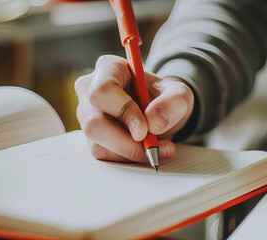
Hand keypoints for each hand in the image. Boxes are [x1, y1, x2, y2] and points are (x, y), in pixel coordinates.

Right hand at [74, 55, 193, 163]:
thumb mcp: (180, 95)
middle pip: (94, 123)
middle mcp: (89, 90)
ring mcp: (87, 115)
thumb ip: (173, 102)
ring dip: (130, 152)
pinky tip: (144, 150)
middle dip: (126, 143)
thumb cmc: (165, 98)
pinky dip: (127, 158)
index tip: (145, 128)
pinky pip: (103, 154)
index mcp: (109, 68)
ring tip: (157, 147)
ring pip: (98, 143)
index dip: (123, 112)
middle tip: (153, 147)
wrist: (161, 112)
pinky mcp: (90, 136)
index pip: (103, 91)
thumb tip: (153, 121)